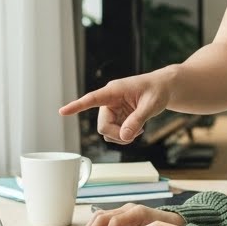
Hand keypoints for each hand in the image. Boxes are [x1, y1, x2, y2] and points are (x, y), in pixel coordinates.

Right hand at [59, 69, 174, 143]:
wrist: (163, 88)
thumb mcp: (150, 105)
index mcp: (114, 91)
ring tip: (137, 130)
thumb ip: (137, 120)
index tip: (62, 111)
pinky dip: (124, 135)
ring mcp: (112, 109)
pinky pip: (114, 133)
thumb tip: (125, 137)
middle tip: (133, 135)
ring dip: (121, 136)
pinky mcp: (117, 116)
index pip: (92, 99)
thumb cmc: (157, 90)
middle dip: (117, 134)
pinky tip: (136, 129)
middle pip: (103, 125)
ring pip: (107, 131)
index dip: (77, 106)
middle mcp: (109, 100)